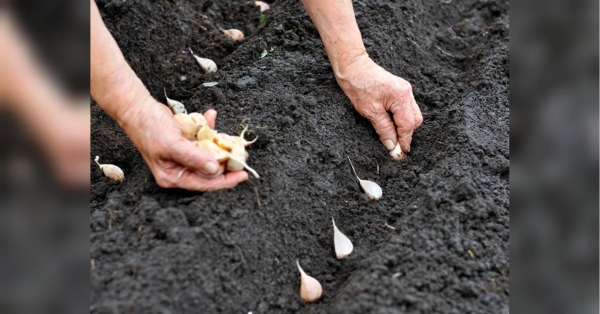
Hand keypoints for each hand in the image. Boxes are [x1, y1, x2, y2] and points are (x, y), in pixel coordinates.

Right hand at [120, 99, 247, 190]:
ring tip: (234, 138)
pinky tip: (211, 115)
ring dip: (221, 144)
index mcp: (173, 176)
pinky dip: (209, 129)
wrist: (137, 106)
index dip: (225, 181)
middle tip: (243, 154)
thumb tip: (215, 170)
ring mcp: (183, 155)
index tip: (243, 174)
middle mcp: (179, 168)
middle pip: (209, 171)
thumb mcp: (172, 145)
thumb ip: (194, 158)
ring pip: (209, 154)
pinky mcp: (186, 142)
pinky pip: (203, 139)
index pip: (204, 184)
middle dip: (227, 162)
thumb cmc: (149, 128)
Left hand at [335, 54, 422, 158]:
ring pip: (411, 115)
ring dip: (404, 127)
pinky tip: (391, 125)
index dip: (405, 140)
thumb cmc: (358, 86)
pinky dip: (400, 119)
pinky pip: (405, 109)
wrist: (352, 67)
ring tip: (392, 137)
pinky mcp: (399, 90)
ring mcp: (404, 90)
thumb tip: (392, 145)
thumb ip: (384, 129)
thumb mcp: (370, 112)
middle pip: (415, 120)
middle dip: (407, 134)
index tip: (401, 153)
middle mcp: (407, 92)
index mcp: (401, 96)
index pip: (408, 124)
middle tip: (395, 146)